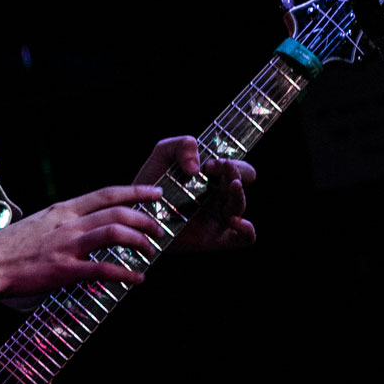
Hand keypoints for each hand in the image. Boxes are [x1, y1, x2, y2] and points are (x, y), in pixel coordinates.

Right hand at [0, 185, 166, 298]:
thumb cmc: (7, 248)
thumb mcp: (38, 224)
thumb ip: (61, 223)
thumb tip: (81, 226)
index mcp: (63, 210)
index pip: (106, 194)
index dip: (135, 192)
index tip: (156, 193)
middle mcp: (68, 223)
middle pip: (117, 211)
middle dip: (145, 218)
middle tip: (160, 228)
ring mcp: (67, 245)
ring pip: (115, 232)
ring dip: (140, 241)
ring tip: (151, 252)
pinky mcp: (64, 269)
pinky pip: (103, 269)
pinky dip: (126, 274)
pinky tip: (136, 279)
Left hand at [134, 136, 256, 250]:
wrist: (136, 211)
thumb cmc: (152, 181)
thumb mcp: (165, 153)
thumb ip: (182, 145)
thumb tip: (198, 168)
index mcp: (214, 177)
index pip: (238, 168)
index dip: (230, 164)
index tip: (209, 164)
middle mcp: (219, 196)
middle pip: (243, 182)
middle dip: (234, 171)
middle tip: (212, 168)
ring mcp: (218, 218)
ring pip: (241, 205)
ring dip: (239, 194)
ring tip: (230, 185)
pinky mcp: (214, 238)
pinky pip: (244, 238)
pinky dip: (247, 229)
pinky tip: (234, 220)